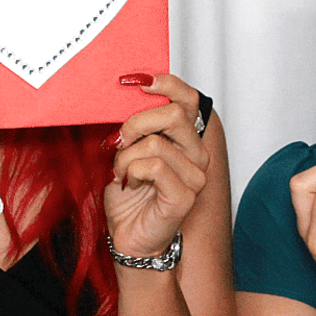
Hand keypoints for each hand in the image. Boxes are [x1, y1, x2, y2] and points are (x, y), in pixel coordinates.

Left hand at [102, 74, 208, 258]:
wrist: (129, 235)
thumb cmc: (128, 193)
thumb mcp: (127, 149)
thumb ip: (133, 124)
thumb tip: (126, 93)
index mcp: (185, 138)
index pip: (188, 99)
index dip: (167, 83)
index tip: (137, 81)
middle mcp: (196, 154)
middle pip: (173, 114)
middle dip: (136, 123)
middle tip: (119, 140)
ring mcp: (195, 176)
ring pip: (157, 142)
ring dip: (127, 156)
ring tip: (121, 172)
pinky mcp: (185, 195)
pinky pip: (154, 166)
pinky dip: (132, 172)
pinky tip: (128, 183)